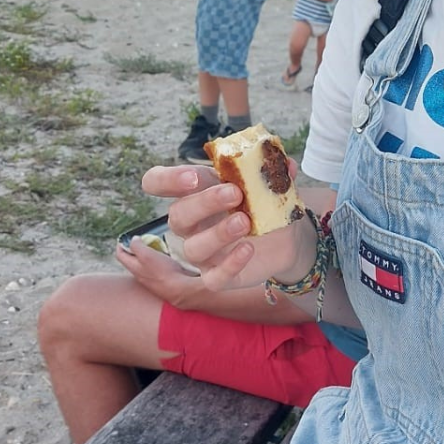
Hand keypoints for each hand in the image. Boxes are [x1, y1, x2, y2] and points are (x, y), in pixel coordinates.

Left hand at [114, 238, 204, 310]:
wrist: (179, 289)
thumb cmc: (163, 272)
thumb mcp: (146, 255)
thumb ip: (136, 246)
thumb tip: (133, 239)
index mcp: (133, 267)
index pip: (120, 254)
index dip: (121, 244)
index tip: (127, 236)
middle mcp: (139, 274)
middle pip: (131, 258)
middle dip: (136, 247)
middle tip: (144, 239)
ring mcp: (149, 277)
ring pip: (143, 262)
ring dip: (148, 252)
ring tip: (156, 245)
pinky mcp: (159, 279)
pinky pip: (154, 266)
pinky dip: (157, 258)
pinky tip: (165, 255)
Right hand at [139, 165, 313, 291]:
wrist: (285, 234)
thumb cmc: (263, 201)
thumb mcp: (267, 180)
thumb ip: (272, 169)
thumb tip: (285, 164)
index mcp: (195, 190)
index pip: (157, 182)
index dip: (166, 180)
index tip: (193, 177)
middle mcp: (191, 222)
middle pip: (178, 215)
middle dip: (204, 203)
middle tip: (235, 193)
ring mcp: (203, 251)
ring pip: (193, 248)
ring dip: (217, 234)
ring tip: (245, 222)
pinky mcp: (217, 276)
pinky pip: (212, 278)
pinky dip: (229, 265)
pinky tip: (248, 249)